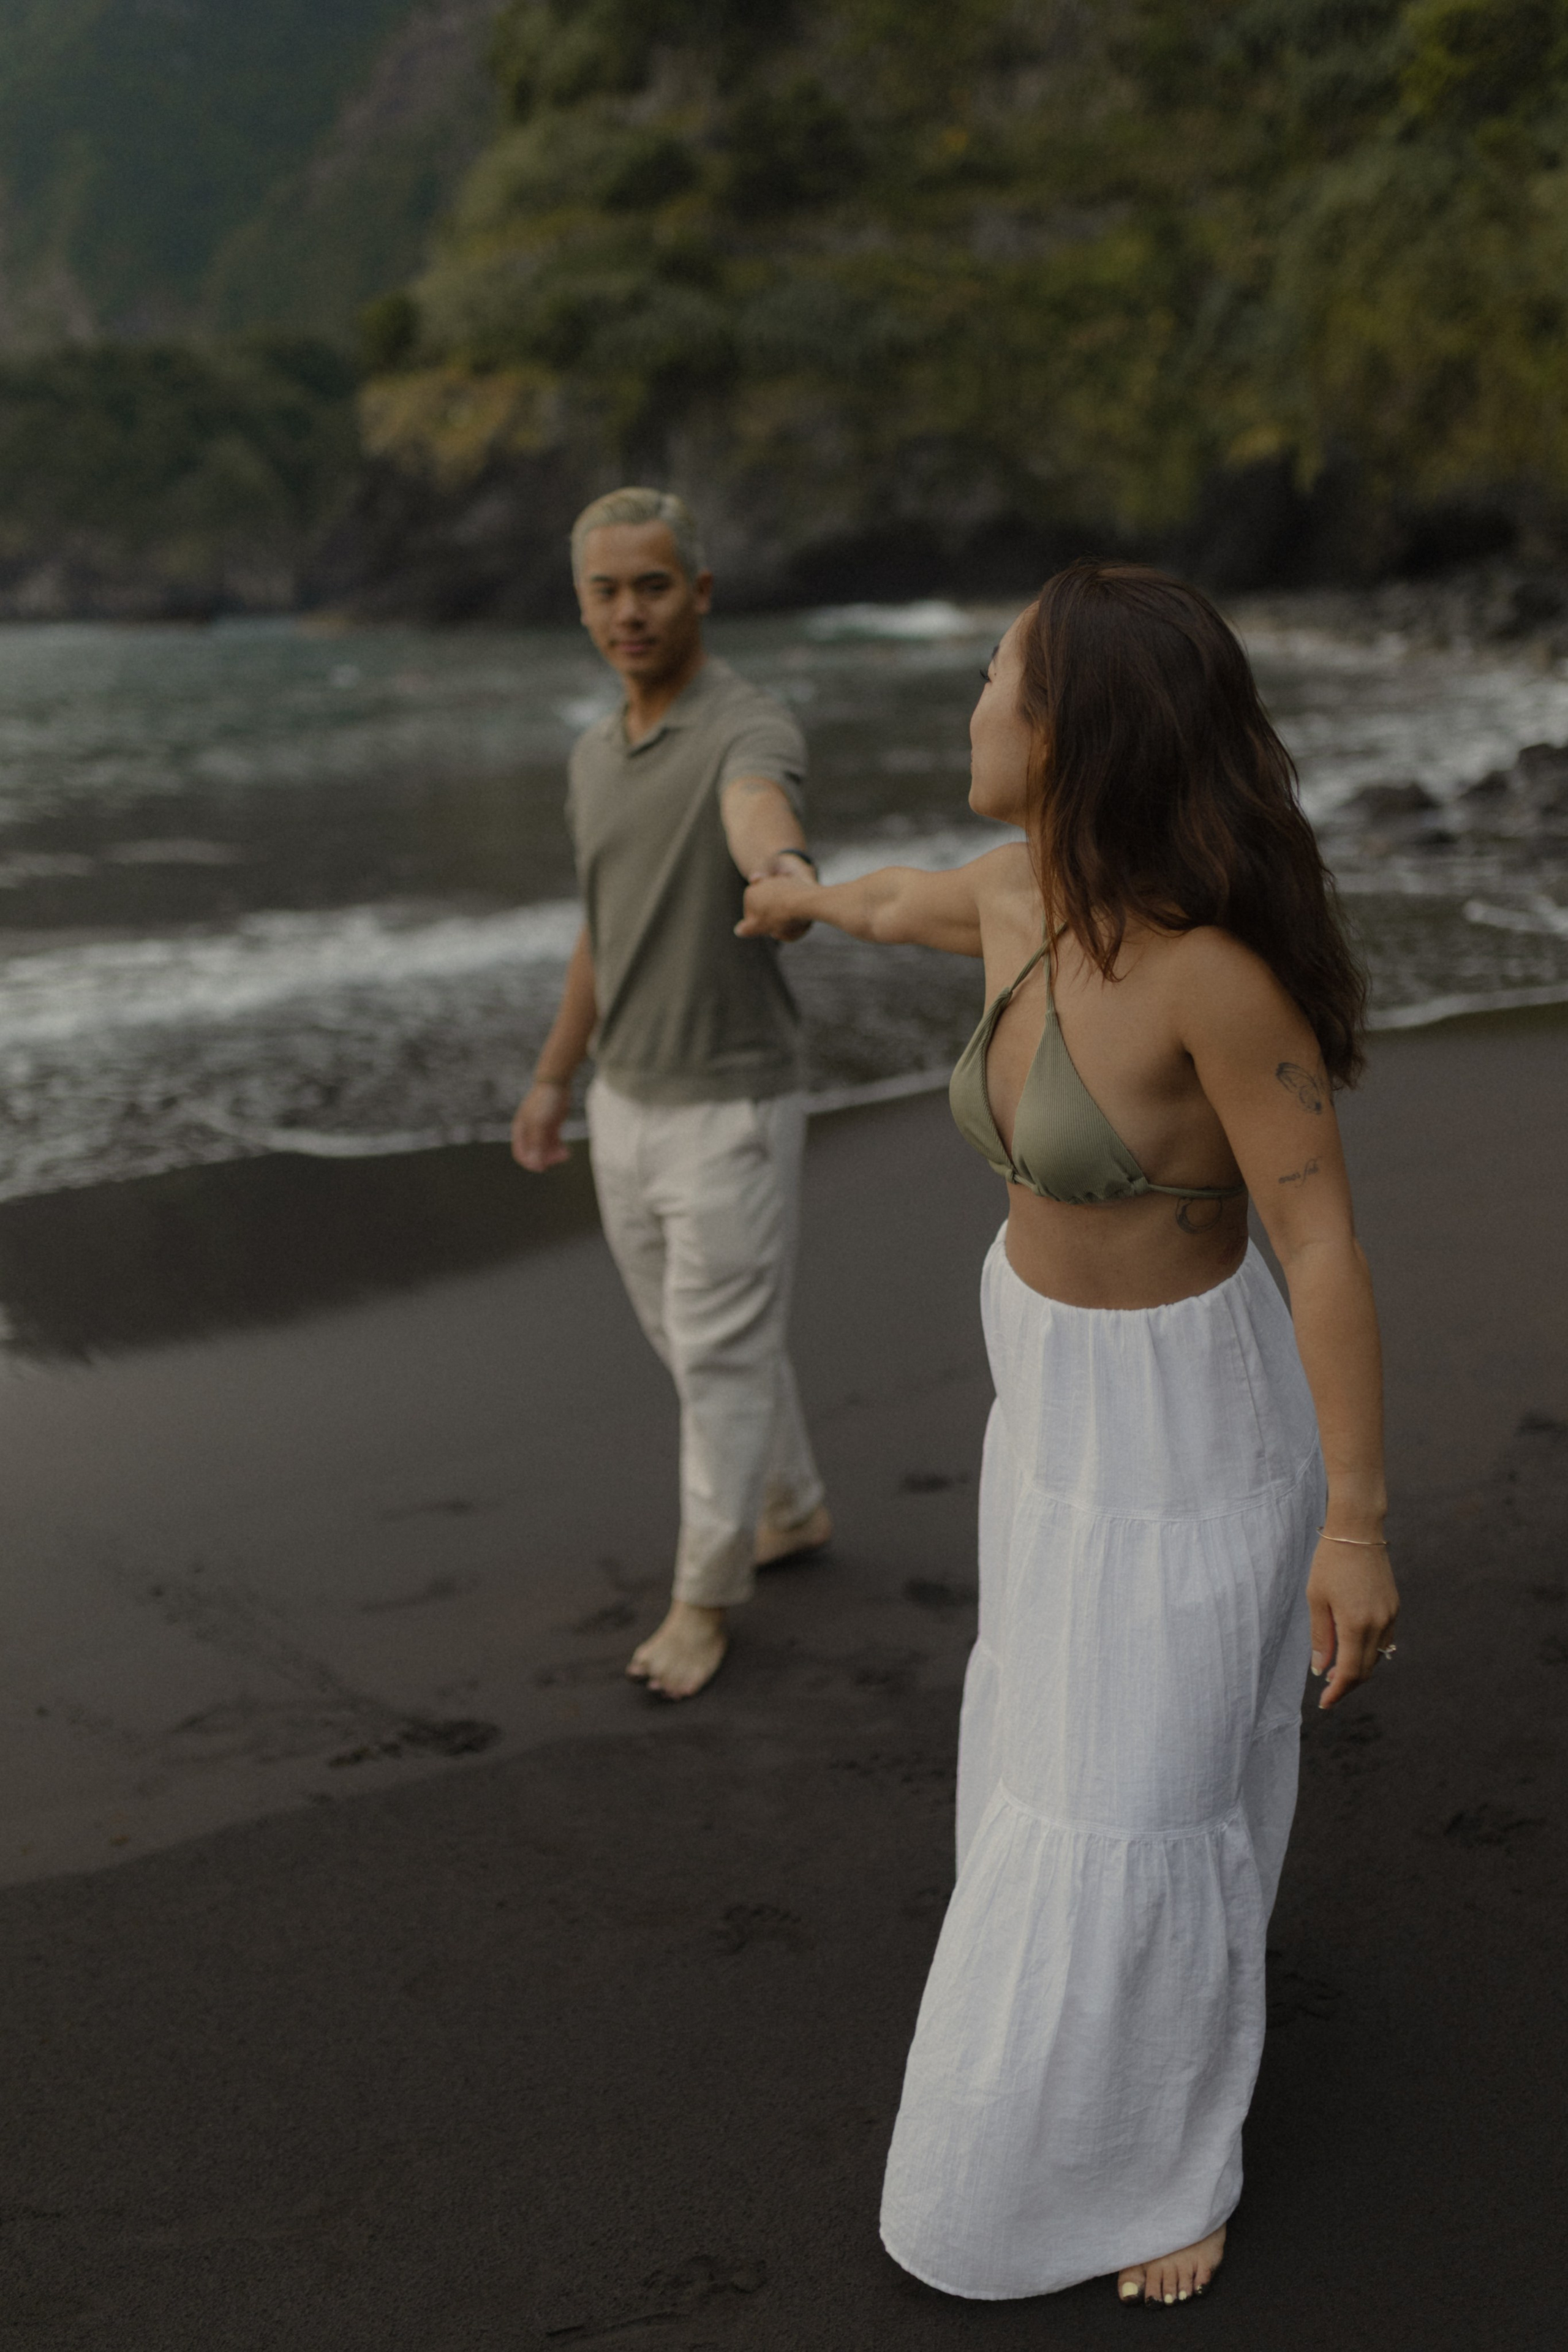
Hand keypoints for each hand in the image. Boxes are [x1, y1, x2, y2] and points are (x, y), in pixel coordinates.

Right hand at [511, 1079, 570, 1171]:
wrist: (556, 1083)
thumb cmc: (544, 1102)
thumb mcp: (540, 1124)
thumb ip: (537, 1144)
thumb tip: (535, 1164)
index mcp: (520, 1130)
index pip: (520, 1154)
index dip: (530, 1163)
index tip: (543, 1167)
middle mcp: (529, 1132)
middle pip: (535, 1154)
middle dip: (546, 1158)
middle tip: (559, 1157)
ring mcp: (541, 1130)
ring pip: (545, 1150)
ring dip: (554, 1155)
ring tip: (566, 1153)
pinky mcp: (552, 1127)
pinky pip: (554, 1143)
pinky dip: (559, 1149)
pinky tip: (566, 1151)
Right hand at [737, 867, 812, 940]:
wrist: (804, 901)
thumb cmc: (779, 916)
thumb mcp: (758, 927)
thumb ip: (746, 929)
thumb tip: (739, 930)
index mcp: (750, 893)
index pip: (750, 915)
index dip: (758, 926)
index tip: (768, 930)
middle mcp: (762, 883)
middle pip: (764, 908)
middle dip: (770, 918)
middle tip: (780, 927)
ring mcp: (777, 881)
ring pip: (777, 903)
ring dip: (782, 912)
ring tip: (792, 922)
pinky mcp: (793, 882)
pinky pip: (790, 898)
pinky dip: (792, 905)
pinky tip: (799, 912)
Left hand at [1307, 1536, 1399, 1708]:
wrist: (1358, 1532)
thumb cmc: (1330, 1563)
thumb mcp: (1316, 1600)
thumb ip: (1320, 1637)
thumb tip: (1319, 1669)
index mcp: (1356, 1624)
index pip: (1349, 1672)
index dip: (1337, 1691)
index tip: (1324, 1703)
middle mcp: (1379, 1624)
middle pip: (1365, 1670)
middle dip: (1347, 1685)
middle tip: (1328, 1692)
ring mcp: (1390, 1616)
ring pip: (1377, 1657)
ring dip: (1358, 1670)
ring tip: (1335, 1672)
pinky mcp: (1394, 1607)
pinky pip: (1384, 1640)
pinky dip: (1368, 1652)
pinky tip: (1352, 1650)